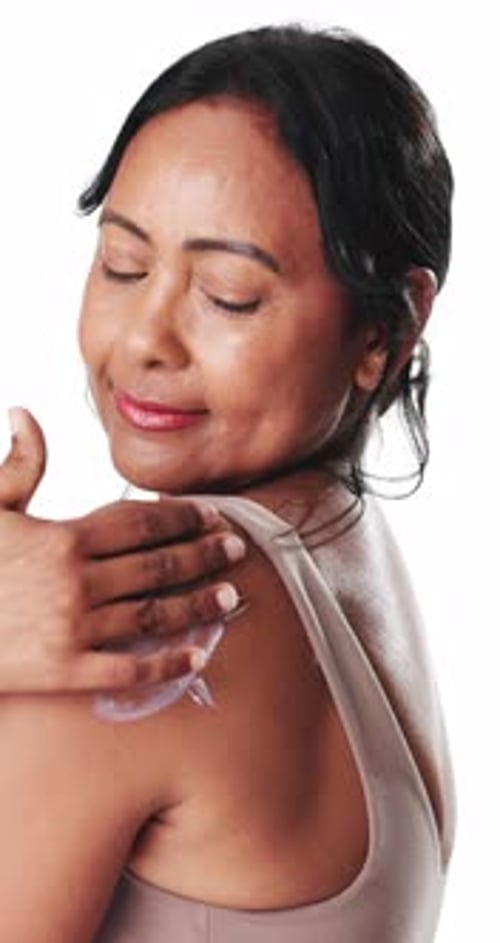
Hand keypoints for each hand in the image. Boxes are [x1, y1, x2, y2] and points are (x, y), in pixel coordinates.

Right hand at [0, 408, 244, 693]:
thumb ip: (17, 464)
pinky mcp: (64, 671)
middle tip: (236, 551)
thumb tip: (24, 413)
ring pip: (153, 613)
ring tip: (229, 598)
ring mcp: (73, 627)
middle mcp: (77, 580)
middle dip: (202, 555)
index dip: (182, 518)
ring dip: (197, 605)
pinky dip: (165, 664)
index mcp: (63, 537)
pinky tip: (195, 657)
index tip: (211, 516)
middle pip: (158, 565)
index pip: (140, 522)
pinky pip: (127, 669)